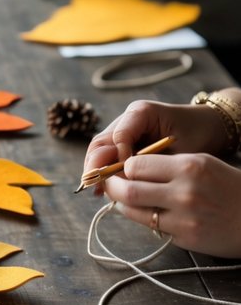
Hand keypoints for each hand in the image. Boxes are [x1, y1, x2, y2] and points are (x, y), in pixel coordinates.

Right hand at [84, 99, 228, 175]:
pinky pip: (108, 156)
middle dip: (96, 166)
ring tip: (97, 191)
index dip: (118, 158)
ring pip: (99, 150)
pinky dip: (104, 172)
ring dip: (97, 170)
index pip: (119, 136)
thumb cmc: (197, 135)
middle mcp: (127, 119)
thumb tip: (127, 182)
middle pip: (101, 142)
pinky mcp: (124, 142)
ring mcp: (123, 129)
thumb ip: (155, 163)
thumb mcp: (180, 150)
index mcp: (141, 112)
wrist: (208, 127)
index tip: (128, 177)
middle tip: (97, 188)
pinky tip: (101, 189)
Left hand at [104, 153, 240, 257]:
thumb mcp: (204, 164)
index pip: (137, 164)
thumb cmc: (229, 187)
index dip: (123, 167)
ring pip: (134, 211)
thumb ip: (169, 165)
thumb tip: (130, 169)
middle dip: (112, 187)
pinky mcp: (185, 237)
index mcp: (190, 166)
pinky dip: (144, 220)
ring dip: (123, 205)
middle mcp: (185, 191)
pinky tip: (147, 214)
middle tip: (109, 186)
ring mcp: (184, 217)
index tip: (119, 168)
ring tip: (124, 200)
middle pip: (129, 188)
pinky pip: (152, 227)